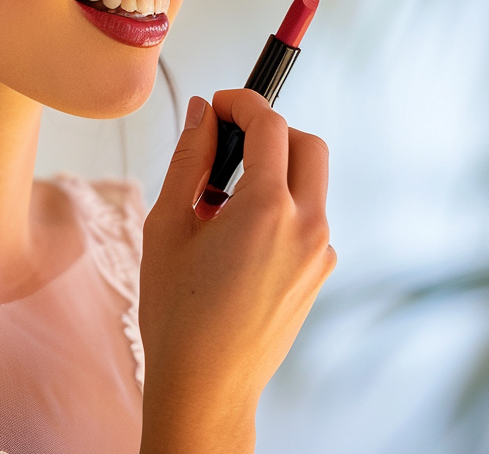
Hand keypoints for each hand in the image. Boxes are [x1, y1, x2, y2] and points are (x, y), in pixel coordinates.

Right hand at [138, 90, 334, 452]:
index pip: (270, 125)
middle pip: (308, 145)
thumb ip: (188, 159)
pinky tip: (237, 235)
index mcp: (266, 210)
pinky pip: (308, 219)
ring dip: (276, 170)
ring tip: (222, 201)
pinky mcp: (319, 274)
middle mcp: (306, 227)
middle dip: (271, 130)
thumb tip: (202, 113)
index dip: (243, 102)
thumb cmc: (178, 313)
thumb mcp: (168, 225)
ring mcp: (320, 254)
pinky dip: (281, 206)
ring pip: (311, 183)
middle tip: (229, 140)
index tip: (219, 104)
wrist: (206, 385)